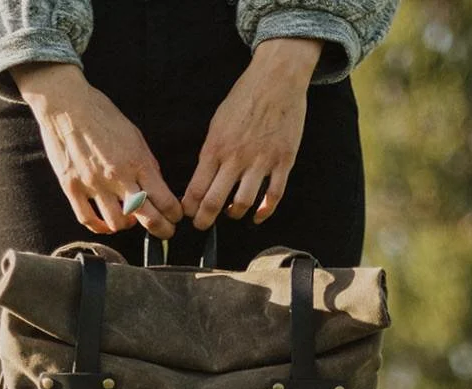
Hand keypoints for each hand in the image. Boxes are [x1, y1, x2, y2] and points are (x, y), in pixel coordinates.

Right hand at [11, 63, 182, 237]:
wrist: (67, 105)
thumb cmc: (101, 115)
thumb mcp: (134, 135)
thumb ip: (146, 163)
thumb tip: (156, 185)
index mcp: (137, 161)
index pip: (163, 199)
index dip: (174, 213)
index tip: (175, 216)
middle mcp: (117, 176)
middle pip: (146, 216)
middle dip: (162, 228)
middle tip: (166, 230)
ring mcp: (94, 184)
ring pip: (117, 223)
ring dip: (129, 225)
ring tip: (131, 220)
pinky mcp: (72, 187)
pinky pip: (88, 219)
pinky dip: (101, 227)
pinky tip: (107, 224)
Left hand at [183, 38, 321, 229]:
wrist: (276, 80)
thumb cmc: (244, 98)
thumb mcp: (217, 122)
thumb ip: (211, 150)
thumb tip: (203, 175)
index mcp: (216, 148)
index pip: (196, 188)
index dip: (190, 207)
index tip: (188, 214)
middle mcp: (236, 158)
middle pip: (214, 201)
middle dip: (204, 220)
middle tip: (202, 225)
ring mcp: (261, 162)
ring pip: (242, 203)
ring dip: (233, 214)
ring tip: (231, 213)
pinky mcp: (283, 162)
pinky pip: (273, 196)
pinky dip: (264, 211)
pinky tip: (257, 216)